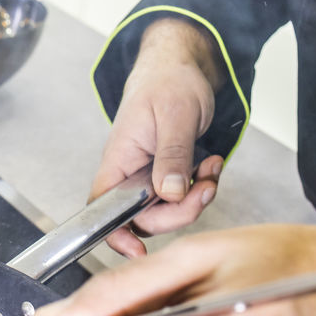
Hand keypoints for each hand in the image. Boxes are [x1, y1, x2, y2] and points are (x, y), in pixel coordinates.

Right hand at [95, 17, 226, 257]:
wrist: (183, 66)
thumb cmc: (169, 81)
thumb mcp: (175, 116)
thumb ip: (172, 157)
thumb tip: (170, 194)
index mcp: (118, 162)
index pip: (104, 209)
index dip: (116, 234)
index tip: (136, 250)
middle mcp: (130, 176)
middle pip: (144, 219)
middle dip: (180, 211)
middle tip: (204, 187)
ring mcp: (150, 178)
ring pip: (167, 210)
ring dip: (196, 197)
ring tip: (210, 167)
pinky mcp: (168, 176)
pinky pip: (183, 198)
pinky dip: (202, 186)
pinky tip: (210, 165)